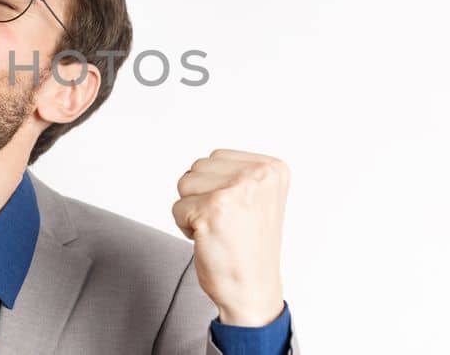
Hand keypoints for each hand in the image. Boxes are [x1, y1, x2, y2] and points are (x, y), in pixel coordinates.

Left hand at [172, 149, 289, 326]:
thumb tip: (205, 163)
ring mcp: (236, 190)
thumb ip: (238, 174)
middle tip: (226, 225)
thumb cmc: (250, 249)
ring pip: (185, 184)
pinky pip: (177, 208)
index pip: (217, 158)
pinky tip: (210, 240)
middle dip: (201, 197)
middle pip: (198, 168)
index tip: (238, 213)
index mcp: (272, 169)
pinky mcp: (212, 209)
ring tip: (219, 231)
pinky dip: (185, 228)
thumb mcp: (258, 199)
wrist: (253, 290)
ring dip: (192, 210)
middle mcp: (258, 175)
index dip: (215, 188)